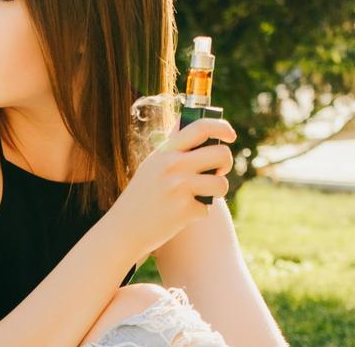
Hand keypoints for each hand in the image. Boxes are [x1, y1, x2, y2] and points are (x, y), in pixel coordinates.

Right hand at [110, 117, 236, 257]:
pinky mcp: (185, 210)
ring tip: (201, 195)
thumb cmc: (143, 194)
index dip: (221, 127)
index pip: (200, 127)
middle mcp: (173, 165)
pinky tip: (181, 214)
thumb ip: (174, 148)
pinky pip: (208, 208)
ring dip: (216, 191)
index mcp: (165, 150)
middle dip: (226, 164)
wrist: (124, 227)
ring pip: (221, 184)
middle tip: (219, 171)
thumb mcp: (152, 164)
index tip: (230, 135)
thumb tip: (204, 132)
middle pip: (221, 154)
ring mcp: (179, 187)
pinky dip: (198, 212)